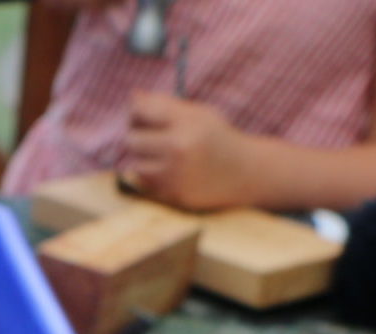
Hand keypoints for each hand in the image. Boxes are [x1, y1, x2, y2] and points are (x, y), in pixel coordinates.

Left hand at [122, 93, 257, 210]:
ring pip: (135, 164)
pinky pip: (145, 183)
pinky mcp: (172, 194)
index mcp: (187, 121)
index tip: (139, 115)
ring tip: (162, 155)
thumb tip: (133, 96)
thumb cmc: (215, 138)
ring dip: (143, 159)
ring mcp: (175, 174)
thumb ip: (166, 105)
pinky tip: (170, 171)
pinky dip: (152, 177)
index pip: (141, 111)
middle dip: (136, 135)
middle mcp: (180, 147)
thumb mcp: (198, 114)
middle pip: (131, 139)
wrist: (243, 172)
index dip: (135, 112)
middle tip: (147, 135)